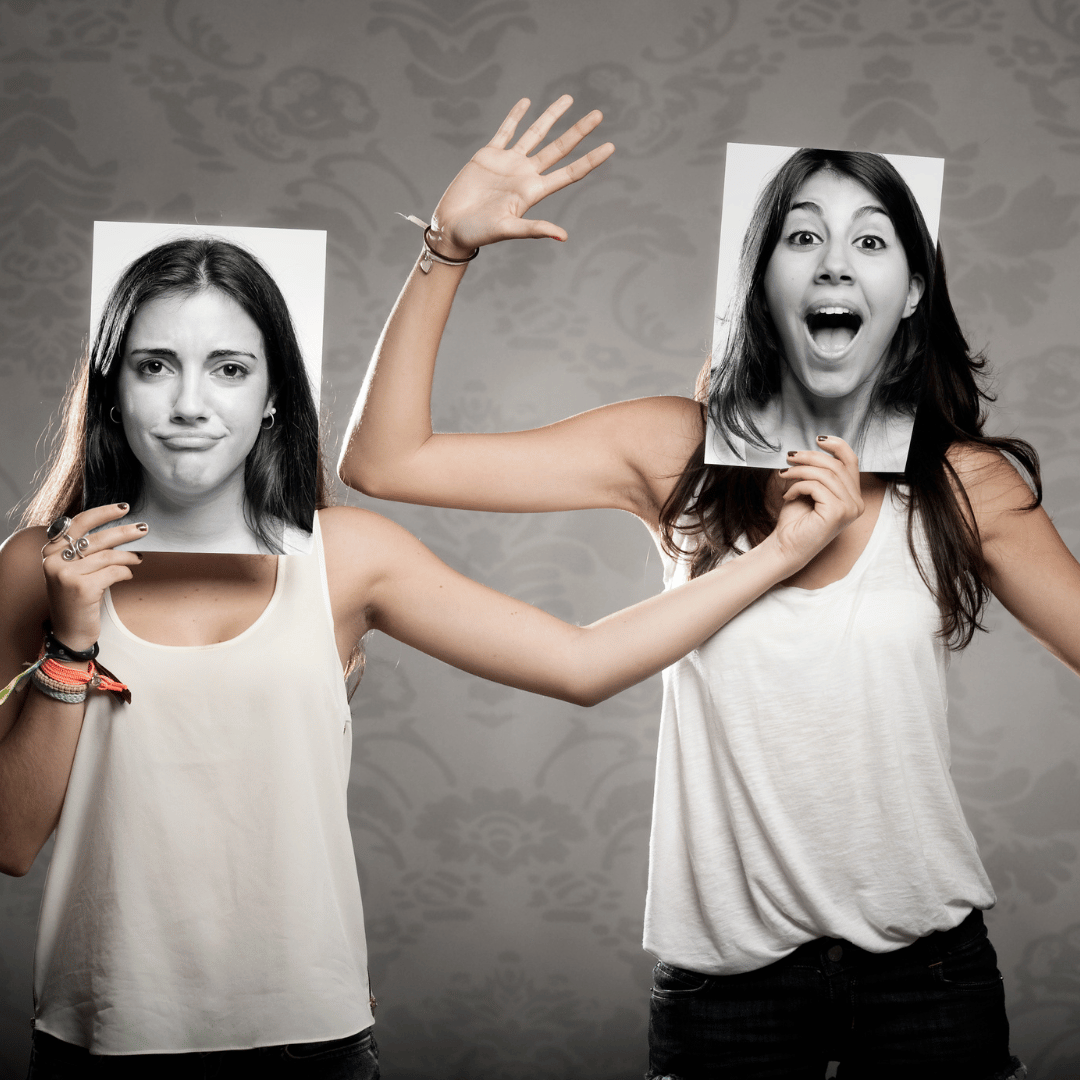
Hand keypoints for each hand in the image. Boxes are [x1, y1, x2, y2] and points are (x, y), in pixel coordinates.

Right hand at [41, 504, 146, 652]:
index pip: (78, 523)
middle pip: (96, 538)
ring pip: (108, 556)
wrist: (70, 632)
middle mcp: (54, 561)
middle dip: (124, 532)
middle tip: (143, 529)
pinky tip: (128, 575)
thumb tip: (117, 530)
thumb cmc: (76, 598)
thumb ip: (83, 550)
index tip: (124, 508)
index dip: (103, 513)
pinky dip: (125, 572)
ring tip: (139, 558)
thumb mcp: (72, 570)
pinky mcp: (81, 588)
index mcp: (50, 551)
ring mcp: (66, 574)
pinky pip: (113, 572)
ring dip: (129, 556)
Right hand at [429, 95, 614, 256]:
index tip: (611, 147)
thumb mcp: (508, 229)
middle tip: (599, 115)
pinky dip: (516, 116)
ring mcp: (509, 163)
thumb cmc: (479, 233)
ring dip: (551, 116)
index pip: (570, 172)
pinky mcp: (489, 156)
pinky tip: (527, 102)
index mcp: (534, 191)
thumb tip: (563, 236)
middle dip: (579, 131)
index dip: (590, 160)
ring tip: (568, 99)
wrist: (451, 227)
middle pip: (559, 148)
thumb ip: (535, 229)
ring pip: (536, 134)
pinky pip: (506, 131)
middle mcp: (525, 174)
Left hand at [771, 437, 863, 569]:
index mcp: (853, 497)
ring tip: (784, 475)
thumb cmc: (795, 522)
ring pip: (825, 474)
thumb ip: (819, 474)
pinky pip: (816, 486)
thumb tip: (812, 451)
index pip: (851, 462)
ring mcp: (849, 509)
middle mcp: (856, 503)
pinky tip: (788, 495)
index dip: (837, 446)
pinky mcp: (837, 512)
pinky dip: (798, 486)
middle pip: (836, 465)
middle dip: (809, 457)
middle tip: (790, 457)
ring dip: (799, 470)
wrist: (785, 546)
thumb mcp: (810, 491)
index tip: (818, 439)